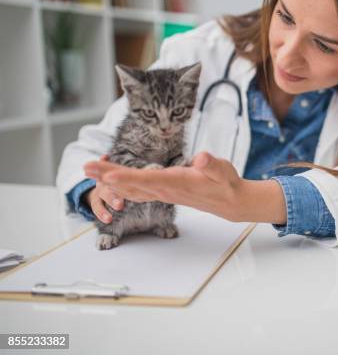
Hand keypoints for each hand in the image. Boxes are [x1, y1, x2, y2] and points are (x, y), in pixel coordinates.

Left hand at [83, 152, 245, 220]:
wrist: (228, 202)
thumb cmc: (225, 183)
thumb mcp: (224, 170)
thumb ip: (213, 165)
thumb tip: (202, 158)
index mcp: (176, 183)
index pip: (148, 180)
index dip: (127, 178)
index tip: (107, 176)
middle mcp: (165, 190)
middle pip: (132, 184)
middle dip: (107, 176)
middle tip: (86, 167)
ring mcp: (162, 193)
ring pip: (131, 188)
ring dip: (109, 179)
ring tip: (90, 171)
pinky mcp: (163, 192)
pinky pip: (136, 191)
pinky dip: (121, 185)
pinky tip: (110, 182)